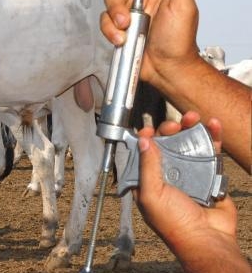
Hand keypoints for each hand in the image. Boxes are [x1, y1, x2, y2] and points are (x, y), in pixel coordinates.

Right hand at [99, 0, 201, 86]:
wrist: (167, 69)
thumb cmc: (180, 40)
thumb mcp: (184, 5)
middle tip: (114, 7)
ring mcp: (127, 12)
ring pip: (108, 2)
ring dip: (114, 14)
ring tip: (125, 27)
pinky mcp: (116, 28)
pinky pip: (104, 22)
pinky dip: (110, 30)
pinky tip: (122, 39)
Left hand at [135, 111, 246, 271]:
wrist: (207, 239)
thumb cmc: (174, 224)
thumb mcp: (150, 194)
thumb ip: (147, 166)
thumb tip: (143, 141)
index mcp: (148, 181)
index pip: (143, 154)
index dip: (144, 139)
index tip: (148, 129)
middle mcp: (168, 175)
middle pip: (167, 144)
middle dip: (170, 129)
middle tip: (174, 124)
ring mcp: (190, 174)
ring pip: (189, 144)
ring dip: (192, 128)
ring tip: (195, 117)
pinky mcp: (210, 175)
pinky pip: (210, 152)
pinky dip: (212, 137)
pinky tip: (213, 125)